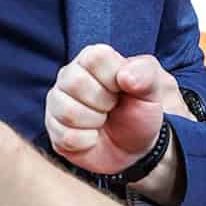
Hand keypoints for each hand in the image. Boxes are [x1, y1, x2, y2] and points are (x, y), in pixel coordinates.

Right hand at [44, 45, 188, 175]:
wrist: (134, 147)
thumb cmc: (139, 111)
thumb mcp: (153, 90)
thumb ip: (146, 74)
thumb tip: (125, 77)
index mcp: (92, 59)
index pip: (94, 57)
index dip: (113, 77)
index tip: (123, 88)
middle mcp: (68, 76)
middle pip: (76, 83)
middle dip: (104, 102)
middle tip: (113, 107)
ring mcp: (57, 102)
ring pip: (68, 111)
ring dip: (95, 122)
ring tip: (102, 121)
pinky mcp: (53, 128)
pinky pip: (66, 136)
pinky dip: (87, 141)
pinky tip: (92, 137)